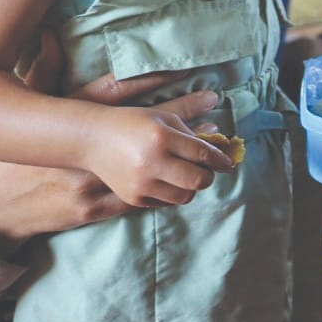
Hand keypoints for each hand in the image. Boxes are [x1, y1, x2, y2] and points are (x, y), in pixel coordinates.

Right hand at [0, 32, 216, 253]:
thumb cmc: (22, 152)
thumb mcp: (35, 109)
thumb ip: (47, 69)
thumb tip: (50, 35)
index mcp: (80, 123)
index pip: (131, 101)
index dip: (170, 93)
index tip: (208, 92)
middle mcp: (93, 152)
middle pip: (158, 141)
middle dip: (193, 134)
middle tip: (218, 122)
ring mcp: (97, 183)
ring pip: (162, 178)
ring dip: (189, 169)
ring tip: (209, 157)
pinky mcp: (98, 208)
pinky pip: (145, 201)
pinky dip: (168, 191)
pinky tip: (184, 183)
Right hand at [86, 104, 233, 207]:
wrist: (93, 139)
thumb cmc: (133, 123)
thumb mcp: (163, 119)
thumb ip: (192, 133)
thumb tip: (219, 147)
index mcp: (162, 137)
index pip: (203, 154)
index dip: (221, 159)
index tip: (228, 161)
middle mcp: (152, 162)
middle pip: (198, 180)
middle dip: (209, 175)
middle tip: (207, 169)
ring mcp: (141, 183)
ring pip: (185, 196)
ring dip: (192, 186)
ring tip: (187, 174)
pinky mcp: (133, 197)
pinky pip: (166, 203)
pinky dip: (174, 193)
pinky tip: (170, 181)